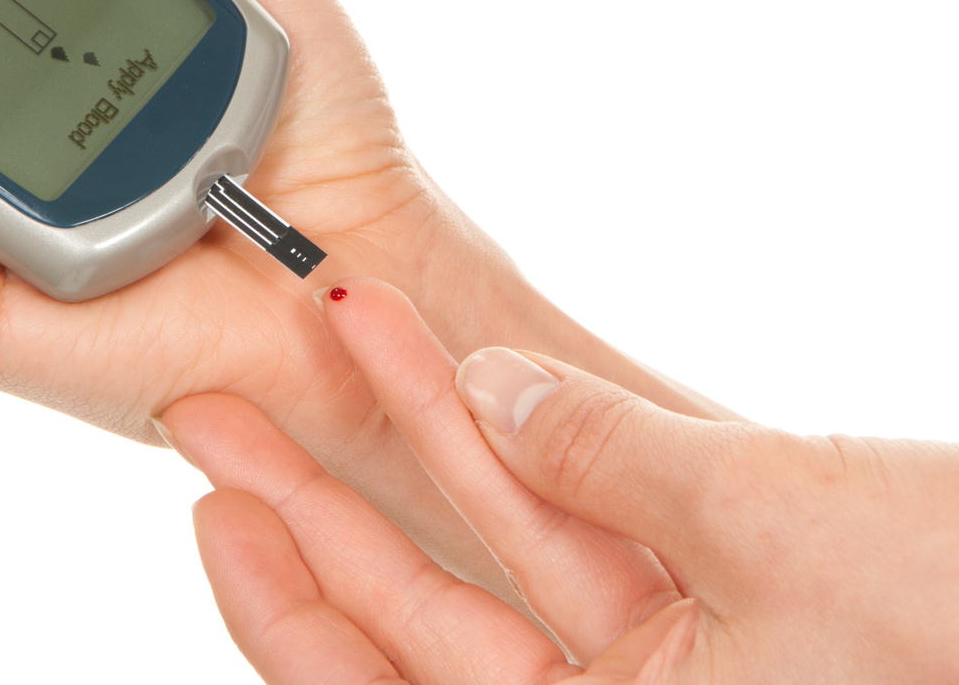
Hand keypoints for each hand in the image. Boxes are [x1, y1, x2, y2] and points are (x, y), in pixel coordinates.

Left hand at [162, 278, 958, 682]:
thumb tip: (495, 391)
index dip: (281, 601)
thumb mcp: (778, 529)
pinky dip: (530, 460)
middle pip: (412, 619)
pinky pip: (582, 538)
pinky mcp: (714, 613)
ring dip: (421, 444)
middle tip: (219, 410)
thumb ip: (610, 457)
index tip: (214, 503)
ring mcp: (665, 669)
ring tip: (335, 341)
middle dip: (312, 502)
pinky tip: (470, 380)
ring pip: (495, 560)